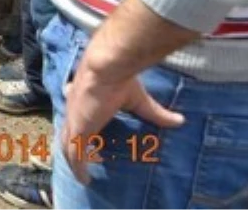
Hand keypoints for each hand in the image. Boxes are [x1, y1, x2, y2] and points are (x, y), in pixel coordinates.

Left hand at [61, 64, 183, 183]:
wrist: (106, 67)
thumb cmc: (120, 77)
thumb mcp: (138, 99)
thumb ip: (156, 113)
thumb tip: (180, 121)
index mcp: (82, 98)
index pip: (74, 115)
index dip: (76, 126)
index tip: (80, 133)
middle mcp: (73, 110)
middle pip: (67, 133)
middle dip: (71, 147)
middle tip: (80, 161)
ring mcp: (73, 120)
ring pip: (68, 146)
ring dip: (73, 162)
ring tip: (82, 176)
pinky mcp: (78, 129)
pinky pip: (75, 155)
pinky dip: (78, 168)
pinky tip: (85, 180)